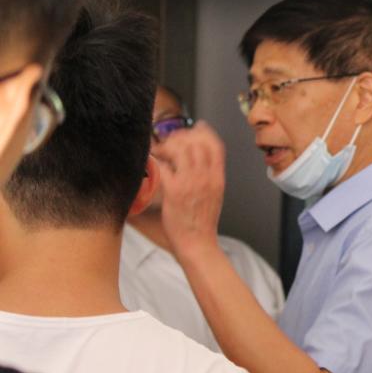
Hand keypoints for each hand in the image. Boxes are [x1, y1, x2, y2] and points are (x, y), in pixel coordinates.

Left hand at [151, 121, 225, 260]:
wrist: (198, 243)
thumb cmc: (202, 222)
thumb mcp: (215, 195)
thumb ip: (209, 176)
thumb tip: (199, 163)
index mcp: (217, 178)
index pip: (215, 144)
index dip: (204, 132)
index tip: (194, 129)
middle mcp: (206, 177)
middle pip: (196, 142)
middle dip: (181, 136)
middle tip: (171, 142)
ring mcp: (190, 183)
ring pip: (181, 149)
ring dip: (168, 146)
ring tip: (161, 152)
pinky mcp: (174, 191)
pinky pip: (163, 166)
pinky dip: (155, 160)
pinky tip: (151, 163)